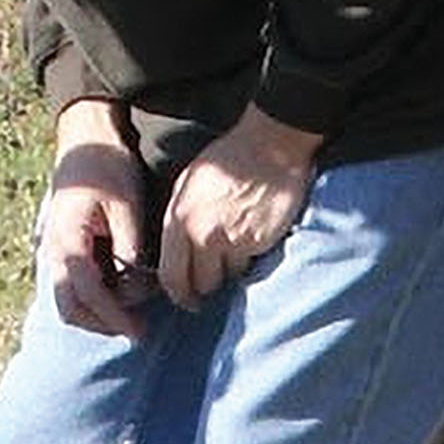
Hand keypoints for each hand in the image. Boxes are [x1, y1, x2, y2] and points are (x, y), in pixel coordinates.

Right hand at [41, 127, 154, 336]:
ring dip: (97, 311)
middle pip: (70, 307)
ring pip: (69, 299)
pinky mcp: (63, 246)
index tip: (139, 332)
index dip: (114, 317)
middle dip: (102, 324)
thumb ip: (128, 247)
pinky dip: (93, 295)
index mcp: (68, 242)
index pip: (89, 294)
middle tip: (136, 328)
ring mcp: (54, 250)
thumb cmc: (107, 169)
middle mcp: (54, 251)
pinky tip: (120, 289)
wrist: (87, 141)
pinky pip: (72, 283)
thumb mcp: (125, 206)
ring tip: (132, 309)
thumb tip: (134, 284)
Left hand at [157, 107, 321, 307]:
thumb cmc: (228, 158)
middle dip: (206, 286)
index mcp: (179, 219)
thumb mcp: (188, 182)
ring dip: (231, 269)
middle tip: (212, 281)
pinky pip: (252, 263)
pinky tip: (254, 235)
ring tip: (237, 246)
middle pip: (201, 284)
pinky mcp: (261, 243)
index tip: (186, 299)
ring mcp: (234, 241)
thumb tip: (176, 248)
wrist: (271, 145)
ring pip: (229, 276)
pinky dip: (251, 256)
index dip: (178, 294)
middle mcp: (203, 235)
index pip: (171, 275)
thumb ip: (179, 218)